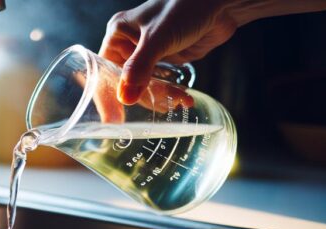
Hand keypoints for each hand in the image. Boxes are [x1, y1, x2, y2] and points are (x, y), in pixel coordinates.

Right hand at [100, 0, 237, 104]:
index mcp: (118, 35)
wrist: (221, 2)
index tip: (113, 120)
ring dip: (160, 97)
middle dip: (142, 97)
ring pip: (145, 85)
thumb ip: (140, 67)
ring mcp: (149, 52)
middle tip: (157, 108)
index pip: (104, 71)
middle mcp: (130, 44)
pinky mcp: (167, 58)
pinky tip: (183, 99)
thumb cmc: (185, 7)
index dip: (106, 96)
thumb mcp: (157, 38)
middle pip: (125, 83)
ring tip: (177, 101)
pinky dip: (171, 93)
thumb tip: (125, 98)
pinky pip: (163, 83)